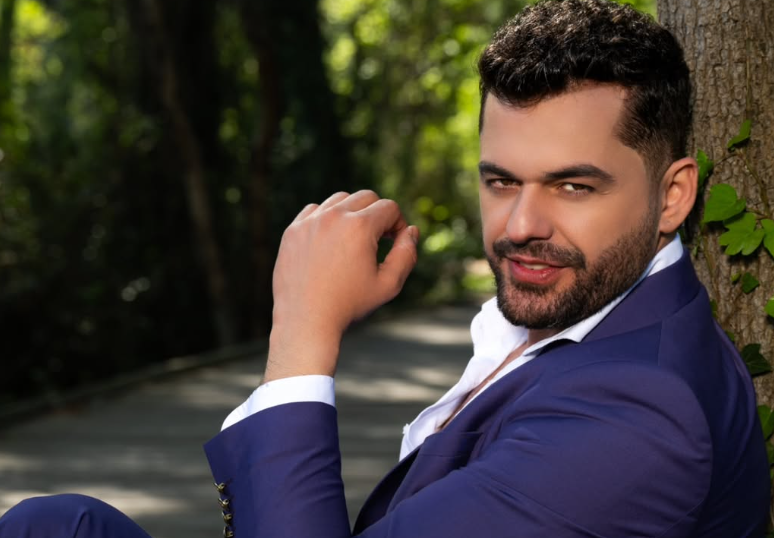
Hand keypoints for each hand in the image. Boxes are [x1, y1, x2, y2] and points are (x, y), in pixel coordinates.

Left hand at [264, 190, 418, 381]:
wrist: (306, 321)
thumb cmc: (350, 305)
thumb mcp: (388, 285)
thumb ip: (406, 254)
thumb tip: (411, 231)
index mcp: (360, 227)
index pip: (389, 207)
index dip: (398, 224)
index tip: (394, 242)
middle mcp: (334, 217)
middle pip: (366, 197)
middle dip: (378, 214)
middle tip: (378, 240)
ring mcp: (310, 221)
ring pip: (340, 200)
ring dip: (353, 213)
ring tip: (355, 240)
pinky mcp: (293, 230)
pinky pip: (315, 210)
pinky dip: (327, 218)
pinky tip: (331, 241)